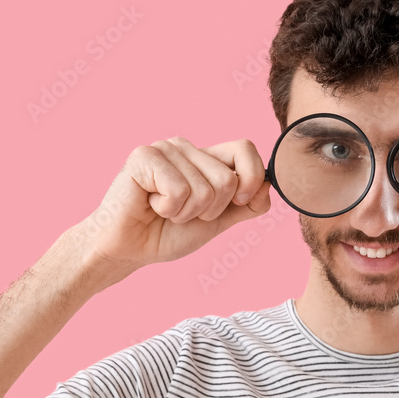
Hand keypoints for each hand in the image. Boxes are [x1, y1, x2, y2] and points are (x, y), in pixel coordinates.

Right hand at [79, 137, 270, 278]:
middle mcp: (186, 147)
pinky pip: (178, 190)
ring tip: (164, 210)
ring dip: (186, 212)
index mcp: (205, 158)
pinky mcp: (143, 156)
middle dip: (210, 209)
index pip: (245, 148)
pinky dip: (168, 209)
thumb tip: (269, 185)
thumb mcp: (217, 221)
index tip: (238, 203)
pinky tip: (151, 205)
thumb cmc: (167, 233)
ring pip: (204, 188)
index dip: (251, 179)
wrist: (129, 249)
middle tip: (183, 212)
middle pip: (228, 177)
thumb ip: (246, 205)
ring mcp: (164, 149)